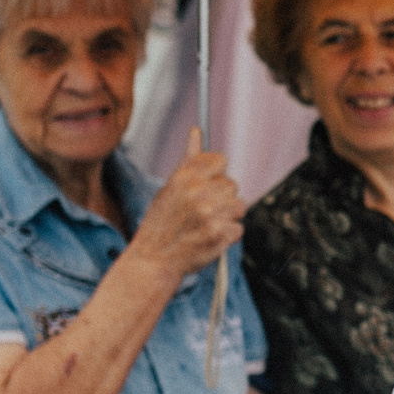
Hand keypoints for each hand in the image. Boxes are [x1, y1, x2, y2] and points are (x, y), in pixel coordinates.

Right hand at [129, 138, 243, 280]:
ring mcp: (211, 214)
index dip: (216, 173)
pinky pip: (238, 228)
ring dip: (227, 216)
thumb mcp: (168, 189)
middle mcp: (199, 193)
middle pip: (231, 184)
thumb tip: (196, 132)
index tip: (209, 184)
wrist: (154, 260)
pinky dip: (228, 235)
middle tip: (203, 211)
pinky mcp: (221, 234)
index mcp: (185, 178)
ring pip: (239, 205)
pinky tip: (210, 237)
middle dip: (222, 198)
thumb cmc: (160, 224)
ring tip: (207, 225)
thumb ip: (188, 161)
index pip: (219, 160)